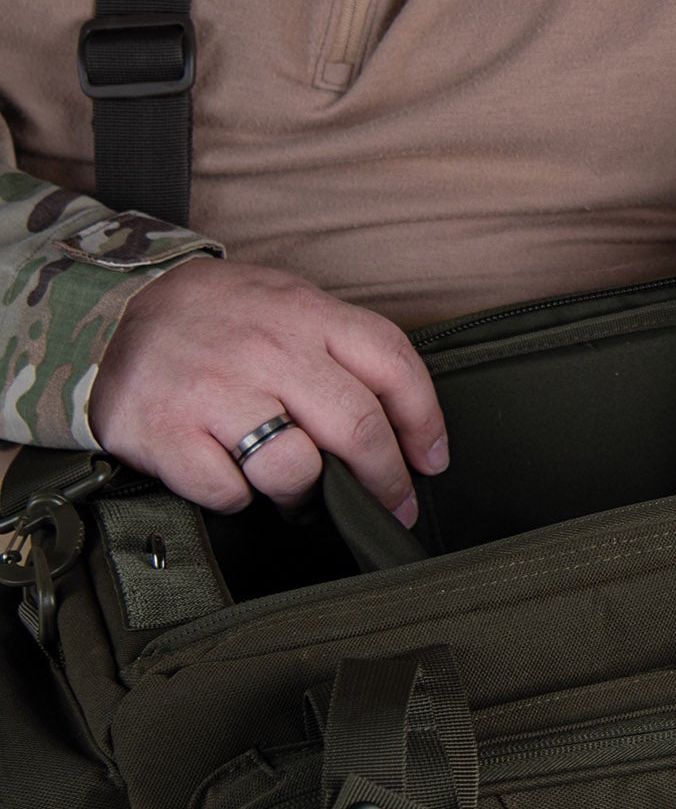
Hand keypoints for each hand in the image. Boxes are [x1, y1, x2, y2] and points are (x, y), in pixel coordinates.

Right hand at [90, 256, 447, 521]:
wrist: (110, 312)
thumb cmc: (218, 317)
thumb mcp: (288, 302)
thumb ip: (342, 348)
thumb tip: (404, 419)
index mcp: (307, 314)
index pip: (394, 365)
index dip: (425, 421)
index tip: (432, 460)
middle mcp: (268, 350)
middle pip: (357, 426)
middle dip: (386, 479)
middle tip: (394, 505)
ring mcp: (216, 391)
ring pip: (297, 468)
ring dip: (308, 494)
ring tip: (303, 493)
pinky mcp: (167, 432)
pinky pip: (229, 490)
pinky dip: (240, 497)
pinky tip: (235, 479)